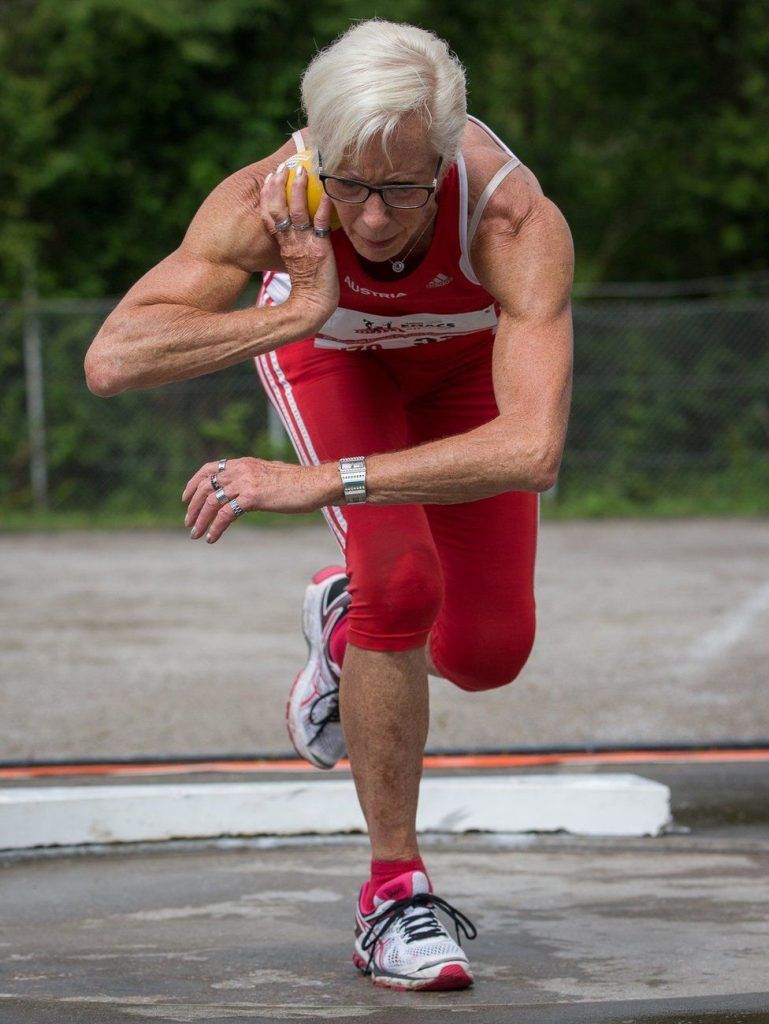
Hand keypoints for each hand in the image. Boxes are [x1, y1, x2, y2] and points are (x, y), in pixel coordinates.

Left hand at [183, 457, 324, 543]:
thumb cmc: (299, 483)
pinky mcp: (252, 497)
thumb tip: (245, 493)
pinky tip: (212, 537)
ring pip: (211, 501)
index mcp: (244, 463)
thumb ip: (254, 480)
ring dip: (200, 519)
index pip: (209, 469)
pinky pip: (225, 514)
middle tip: (188, 521)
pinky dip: (215, 527)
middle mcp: (241, 470)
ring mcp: (246, 482)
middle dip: (193, 506)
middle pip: (205, 486)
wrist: (316, 484)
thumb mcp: (270, 476)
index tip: (186, 498)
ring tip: (195, 533)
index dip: (194, 483)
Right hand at [260, 163, 339, 331]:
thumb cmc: (309, 290)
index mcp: (284, 246)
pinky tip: (327, 192)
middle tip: (282, 168)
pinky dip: (324, 207)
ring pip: (296, 213)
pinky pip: (321, 224)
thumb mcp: (296, 264)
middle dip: (278, 187)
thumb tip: (300, 235)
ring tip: (301, 171)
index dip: (269, 196)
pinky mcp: (320, 250)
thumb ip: (295, 248)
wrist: (313, 308)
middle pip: (278, 210)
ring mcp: (305, 245)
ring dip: (298, 190)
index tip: (270, 178)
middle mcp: (291, 243)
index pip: (270, 216)